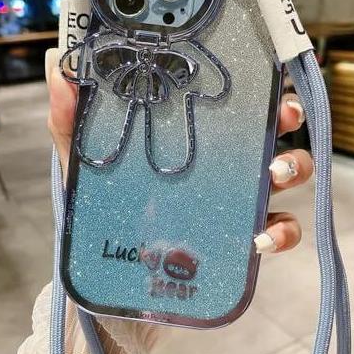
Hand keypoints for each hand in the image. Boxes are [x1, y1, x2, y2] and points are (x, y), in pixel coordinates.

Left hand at [45, 48, 311, 253]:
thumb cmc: (103, 215)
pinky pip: (280, 232)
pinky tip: (261, 237)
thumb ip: (72, 122)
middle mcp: (222, 165)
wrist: (109, 286)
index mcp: (192, 140)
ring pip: (287, 174)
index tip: (260, 72)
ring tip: (275, 173)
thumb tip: (60, 67)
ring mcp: (237, 203)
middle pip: (270, 129)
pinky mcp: (242, 243)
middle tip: (280, 116)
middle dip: (287, 116)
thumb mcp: (84, 167)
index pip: (228, 101)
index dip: (251, 82)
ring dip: (293, 166)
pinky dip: (283, 232)